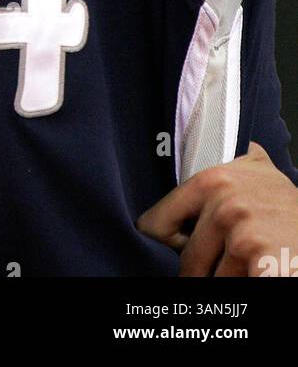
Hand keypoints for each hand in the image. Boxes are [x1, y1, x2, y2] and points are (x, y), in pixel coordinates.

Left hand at [136, 142, 297, 275]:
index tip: (173, 250)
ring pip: (210, 281)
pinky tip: (256, 274)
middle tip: (224, 266)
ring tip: (248, 267)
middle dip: (202, 271)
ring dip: (227, 281)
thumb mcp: (263, 175)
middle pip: (187, 262)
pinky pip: (231, 291)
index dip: (166, 243)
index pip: (157, 222)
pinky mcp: (261, 262)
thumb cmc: (292, 208)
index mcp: (213, 180)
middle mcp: (225, 204)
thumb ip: (237, 164)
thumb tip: (232, 150)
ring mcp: (243, 235)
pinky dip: (241, 287)